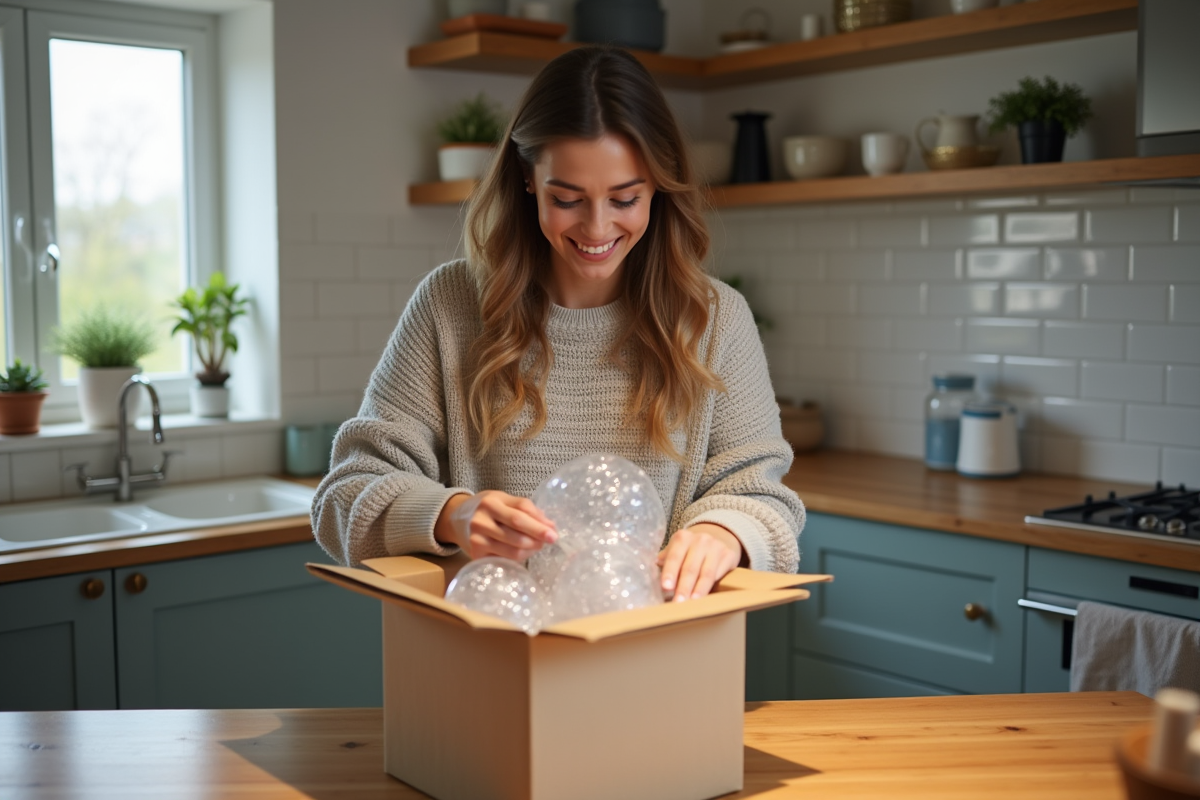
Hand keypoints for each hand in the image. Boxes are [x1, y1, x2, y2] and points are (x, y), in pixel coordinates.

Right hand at [435, 491, 557, 560]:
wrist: (456, 519)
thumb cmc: (487, 509)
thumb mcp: (503, 500)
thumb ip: (526, 509)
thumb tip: (549, 525)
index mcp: (492, 502)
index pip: (521, 511)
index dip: (540, 522)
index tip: (554, 531)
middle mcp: (482, 520)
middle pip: (518, 531)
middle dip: (538, 538)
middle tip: (551, 540)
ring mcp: (478, 539)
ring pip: (514, 550)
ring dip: (531, 549)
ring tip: (538, 546)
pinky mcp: (476, 554)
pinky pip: (505, 559)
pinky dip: (520, 557)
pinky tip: (524, 552)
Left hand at [656, 523, 743, 600]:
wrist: (718, 537)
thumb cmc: (691, 549)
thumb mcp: (678, 549)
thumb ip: (667, 558)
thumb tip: (656, 565)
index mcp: (683, 538)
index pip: (674, 557)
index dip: (670, 573)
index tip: (666, 587)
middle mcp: (700, 539)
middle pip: (690, 567)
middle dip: (684, 587)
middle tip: (678, 602)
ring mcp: (716, 546)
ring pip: (706, 573)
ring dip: (698, 590)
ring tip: (692, 602)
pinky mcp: (728, 555)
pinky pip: (718, 574)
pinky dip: (712, 586)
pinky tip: (707, 596)